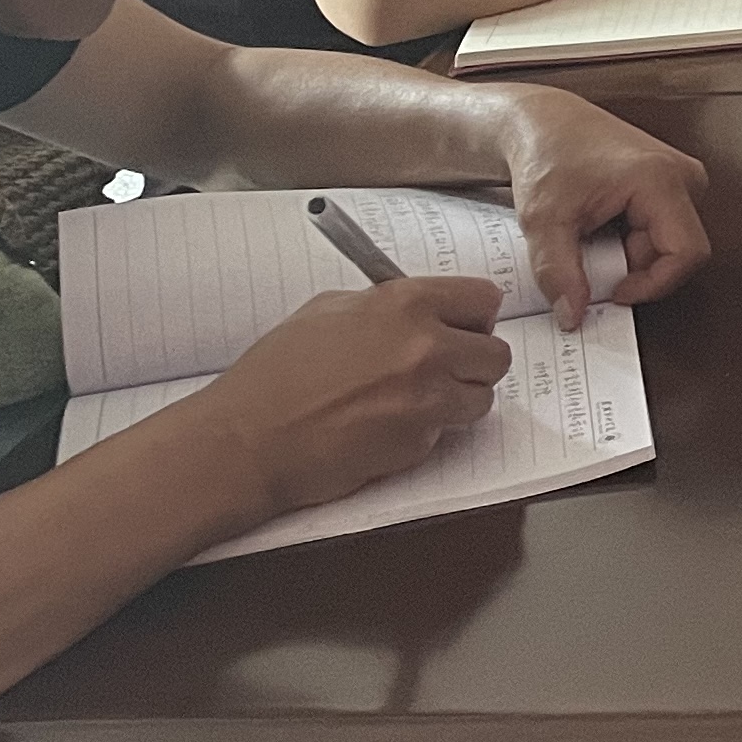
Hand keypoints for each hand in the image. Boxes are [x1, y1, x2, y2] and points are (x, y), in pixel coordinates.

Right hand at [191, 277, 511, 517]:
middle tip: (442, 371)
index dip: (475, 317)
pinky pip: (445, 433)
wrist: (245, 439)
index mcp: (406, 303)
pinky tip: (386, 428)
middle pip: (495, 354)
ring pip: (480, 398)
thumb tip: (420, 310)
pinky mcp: (418, 442)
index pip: (484, 299)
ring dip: (456, 401)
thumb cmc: (275, 376)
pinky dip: (426, 433)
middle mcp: (426, 346)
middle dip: (473, 364)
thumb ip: (386, 306)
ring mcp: (426, 397)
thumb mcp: (328, 311)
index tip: (464, 328)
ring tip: (411, 402)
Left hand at [489, 88, 712, 323]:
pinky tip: (602, 227)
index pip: (687, 254)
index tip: (614, 292)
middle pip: (678, 251)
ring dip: (631, 254)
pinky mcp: (671, 182)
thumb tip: (573, 316)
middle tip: (591, 259)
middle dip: (635, 267)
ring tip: (593, 237)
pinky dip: (631, 240)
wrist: (542, 121)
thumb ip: (558, 273)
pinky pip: (664, 229)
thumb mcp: (543, 221)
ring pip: (670, 243)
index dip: (654, 284)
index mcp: (661, 179)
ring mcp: (680, 177)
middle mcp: (683, 175)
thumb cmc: (546, 154)